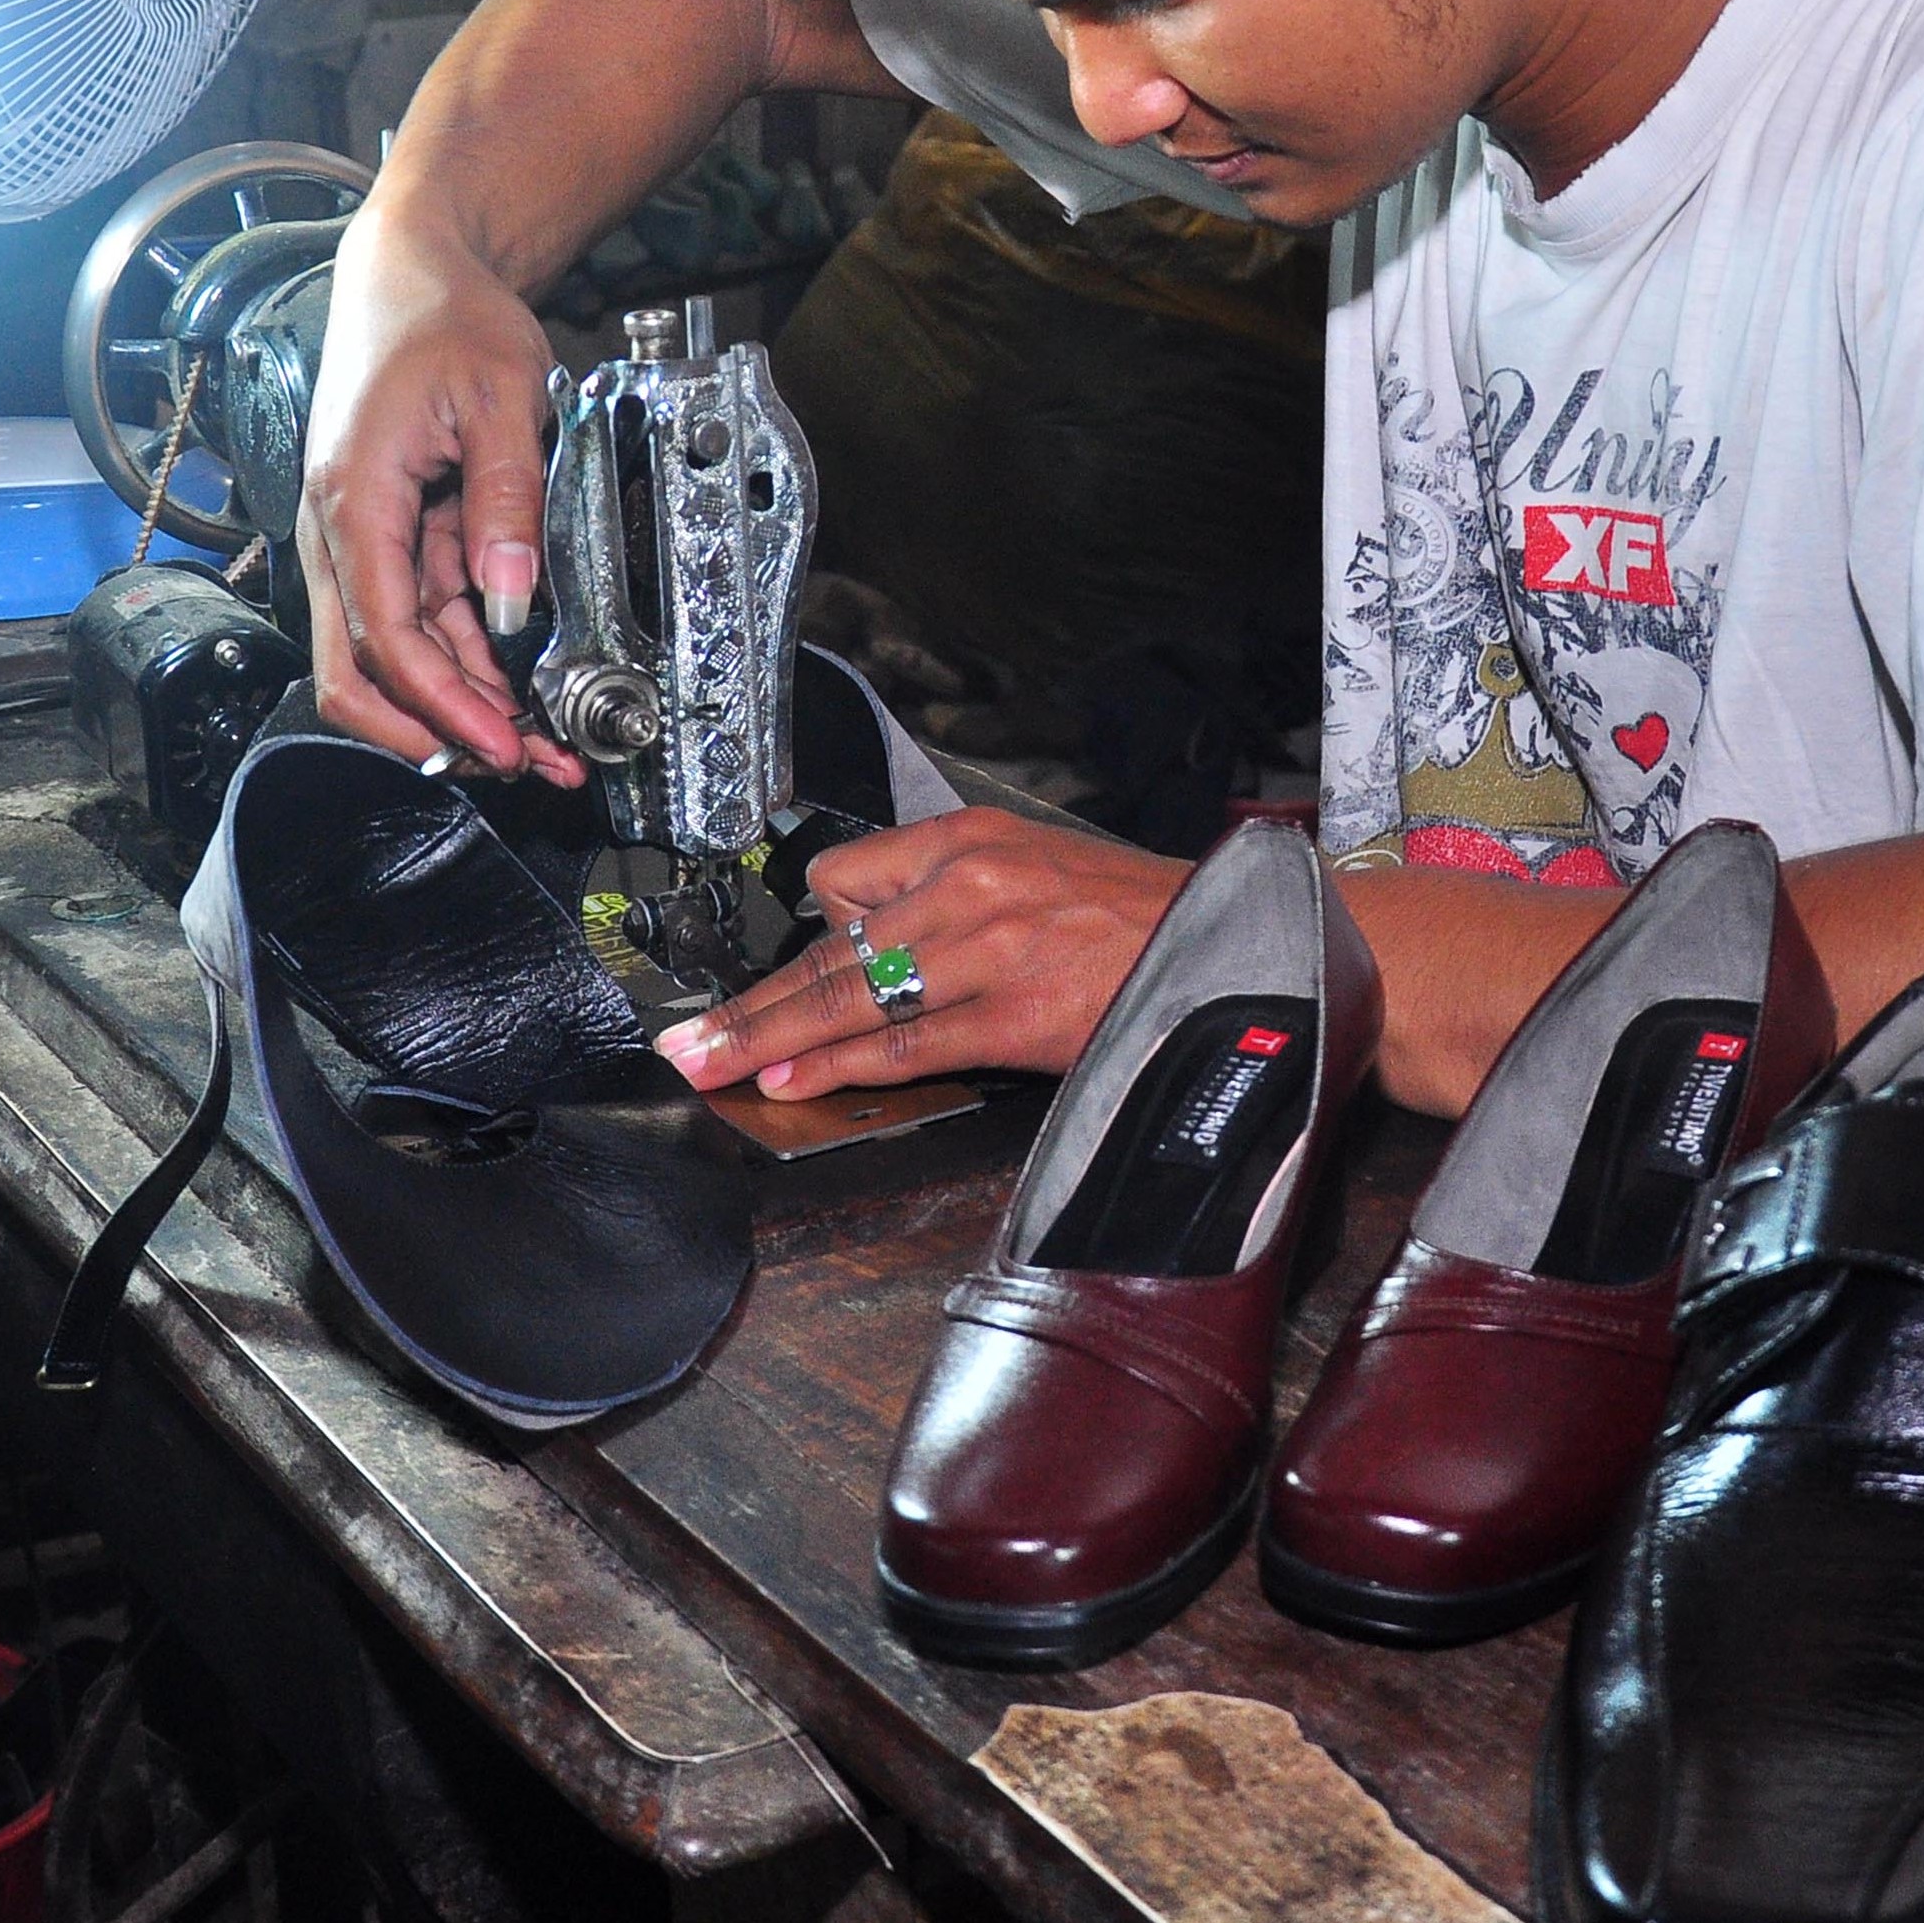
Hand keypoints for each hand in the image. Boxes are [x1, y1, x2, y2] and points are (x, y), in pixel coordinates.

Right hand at [295, 208, 581, 782]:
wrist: (412, 271)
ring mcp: (363, 536)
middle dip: (437, 730)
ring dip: (459, 702)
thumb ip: (507, 498)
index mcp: (356, 498)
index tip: (496, 742)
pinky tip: (517, 684)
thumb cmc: (441, 318)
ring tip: (537, 740)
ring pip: (395, 652)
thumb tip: (509, 592)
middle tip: (518, 762)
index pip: (382, 633)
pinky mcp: (392, 536)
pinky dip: (465, 657)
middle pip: (363, 668)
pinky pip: (420, 615)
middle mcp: (342, 529)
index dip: (437, 703)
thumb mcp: (500, 397)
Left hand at [652, 811, 1191, 1099]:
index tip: (774, 981)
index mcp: (974, 841)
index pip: (847, 878)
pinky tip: (794, 1080)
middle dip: (751, 1002)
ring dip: (771, 1038)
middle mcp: (972, 886)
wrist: (1233, 941)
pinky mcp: (1015, 1014)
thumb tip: (885, 945)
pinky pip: (904, 1044)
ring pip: (852, 998)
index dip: (810, 938)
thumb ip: (961, 895)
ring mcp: (991, 950)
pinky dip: (839, 1065)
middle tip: (690, 1038)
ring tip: (715, 1066)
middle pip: (831, 950)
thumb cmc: (1136, 916)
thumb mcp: (1039, 867)